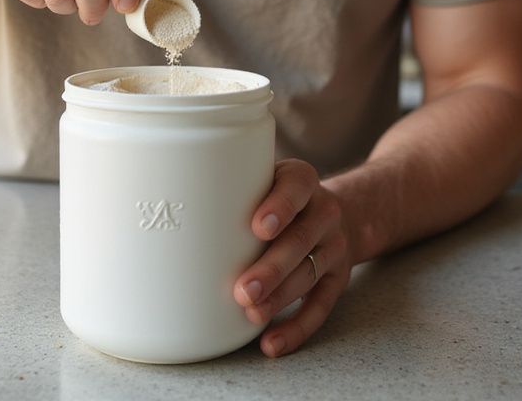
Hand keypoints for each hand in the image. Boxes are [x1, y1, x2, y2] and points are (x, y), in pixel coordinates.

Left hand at [233, 159, 351, 357]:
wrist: (341, 213)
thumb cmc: (282, 198)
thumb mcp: (266, 178)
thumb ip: (237, 188)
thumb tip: (180, 208)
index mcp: (303, 182)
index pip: (296, 188)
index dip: (280, 207)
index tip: (258, 227)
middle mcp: (324, 212)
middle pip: (300, 240)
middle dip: (271, 267)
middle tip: (243, 289)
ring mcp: (333, 246)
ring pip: (309, 274)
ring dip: (280, 298)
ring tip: (252, 314)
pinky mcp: (338, 278)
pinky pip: (321, 306)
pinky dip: (297, 328)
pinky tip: (272, 342)